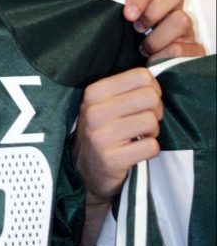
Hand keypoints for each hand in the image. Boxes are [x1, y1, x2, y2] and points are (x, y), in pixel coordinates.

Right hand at [74, 67, 162, 203]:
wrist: (85, 170)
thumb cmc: (103, 131)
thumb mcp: (105, 103)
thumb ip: (128, 88)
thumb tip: (159, 75)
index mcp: (94, 92)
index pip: (142, 76)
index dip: (152, 89)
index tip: (145, 102)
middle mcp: (95, 111)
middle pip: (151, 97)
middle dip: (156, 111)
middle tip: (145, 121)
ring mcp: (101, 136)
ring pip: (152, 122)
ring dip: (153, 132)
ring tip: (139, 136)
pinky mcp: (111, 159)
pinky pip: (151, 146)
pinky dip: (150, 150)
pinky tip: (136, 151)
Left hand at [109, 0, 204, 62]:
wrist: (138, 77)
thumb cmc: (128, 45)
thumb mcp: (118, 23)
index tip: (128, 15)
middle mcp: (172, 10)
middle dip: (153, 11)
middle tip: (137, 29)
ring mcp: (186, 29)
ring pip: (182, 19)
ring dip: (157, 38)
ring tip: (144, 50)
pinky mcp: (194, 50)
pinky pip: (186, 48)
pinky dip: (166, 57)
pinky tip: (153, 63)